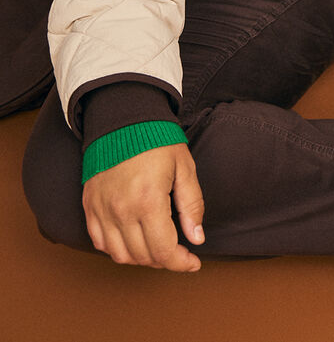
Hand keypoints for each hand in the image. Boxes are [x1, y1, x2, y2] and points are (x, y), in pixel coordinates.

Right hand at [82, 143, 204, 270]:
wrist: (123, 118)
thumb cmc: (156, 139)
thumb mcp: (184, 167)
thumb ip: (192, 205)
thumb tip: (197, 238)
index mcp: (148, 201)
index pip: (164, 251)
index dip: (182, 263)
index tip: (193, 261)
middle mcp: (121, 211)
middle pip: (144, 256)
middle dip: (166, 260)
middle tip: (179, 250)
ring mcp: (102, 210)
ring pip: (121, 255)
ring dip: (142, 258)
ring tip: (157, 246)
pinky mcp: (90, 206)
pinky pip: (100, 243)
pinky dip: (117, 249)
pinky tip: (133, 238)